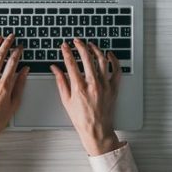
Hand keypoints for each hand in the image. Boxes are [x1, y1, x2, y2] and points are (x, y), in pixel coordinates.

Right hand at [49, 38, 121, 155]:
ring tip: (90, 44)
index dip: (66, 52)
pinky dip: (114, 60)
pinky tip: (109, 54)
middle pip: (87, 58)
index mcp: (79, 88)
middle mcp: (93, 84)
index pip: (71, 63)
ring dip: (95, 49)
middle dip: (80, 46)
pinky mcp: (113, 88)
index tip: (64, 46)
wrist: (96, 130)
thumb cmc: (81, 118)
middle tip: (76, 41)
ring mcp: (105, 85)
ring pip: (102, 60)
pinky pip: (116, 70)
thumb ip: (61, 82)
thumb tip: (55, 68)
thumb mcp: (66, 100)